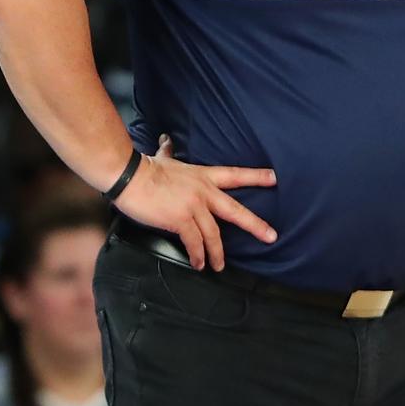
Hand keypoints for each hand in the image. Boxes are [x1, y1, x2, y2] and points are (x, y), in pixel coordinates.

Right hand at [114, 134, 277, 270]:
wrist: (130, 176)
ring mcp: (193, 206)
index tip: (275, 178)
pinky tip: (198, 263)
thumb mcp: (164, 158)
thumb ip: (169, 151)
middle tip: (271, 236)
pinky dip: (197, 255)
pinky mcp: (180, 220)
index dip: (256, 176)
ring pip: (214, 234)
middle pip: (235, 210)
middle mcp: (203, 191)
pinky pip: (194, 242)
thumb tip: (166, 139)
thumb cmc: (145, 167)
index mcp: (203, 175)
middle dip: (255, 224)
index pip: (235, 175)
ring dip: (217, 253)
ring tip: (219, 266)